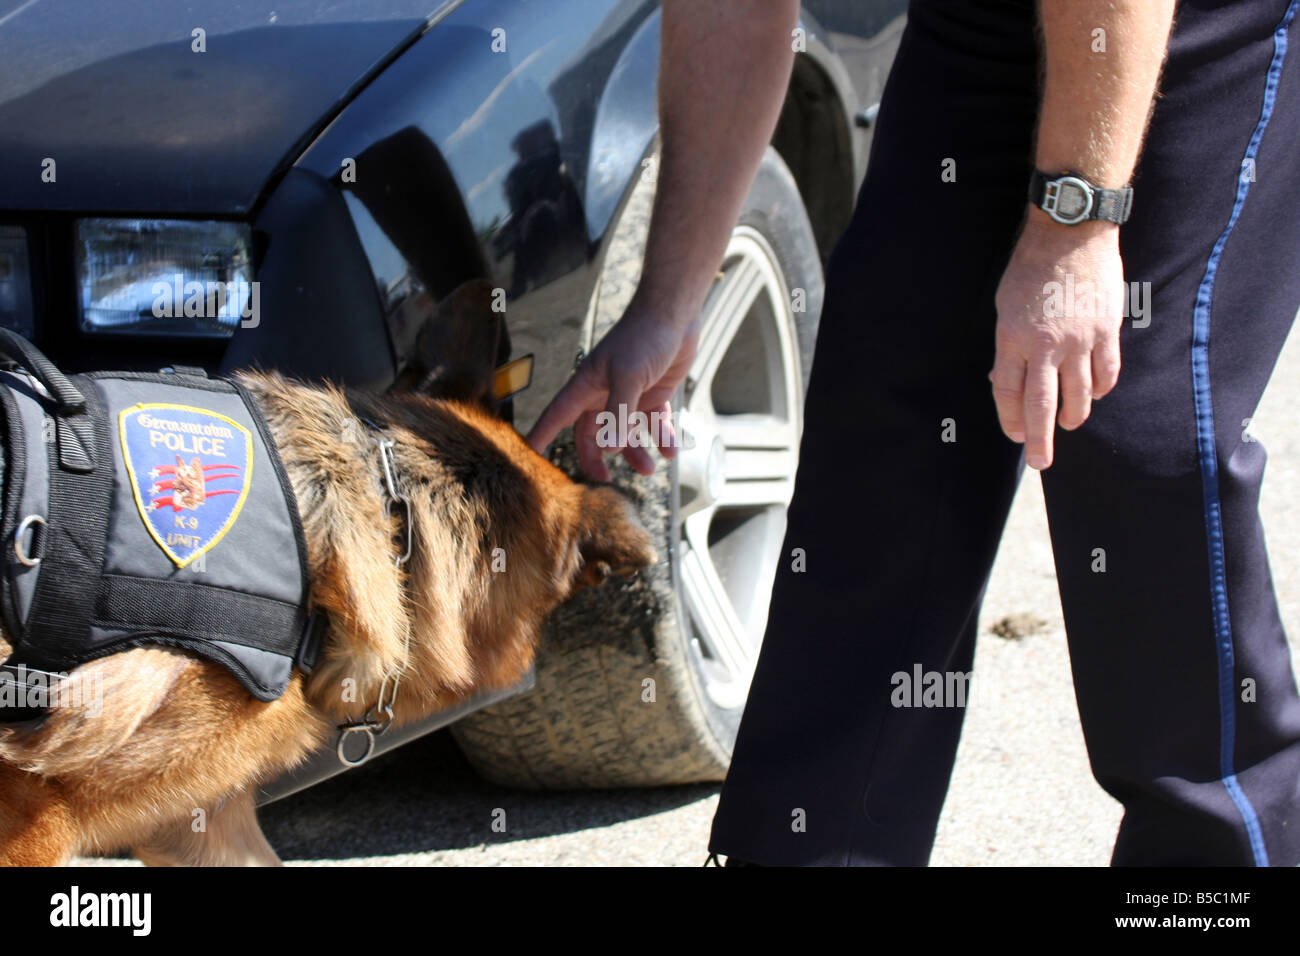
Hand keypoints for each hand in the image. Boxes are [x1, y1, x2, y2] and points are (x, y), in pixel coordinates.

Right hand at [528, 292, 699, 480]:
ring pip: (625, 433)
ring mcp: (629, 395)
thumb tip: (609, 449)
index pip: (557, 416)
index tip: (529, 459)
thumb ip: (619, 413)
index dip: (542, 437)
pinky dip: (661, 437)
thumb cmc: (644, 336)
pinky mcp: (653, 394)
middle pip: (592, 434)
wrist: (674, 313)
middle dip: (597, 459)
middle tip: (605, 483)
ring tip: (649, 469)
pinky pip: (653, 424)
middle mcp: (604, 393)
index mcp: (587, 386)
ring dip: (635, 452)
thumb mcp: (628, 376)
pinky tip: (671, 450)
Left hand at [989, 212, 1124, 468]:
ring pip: (1080, 394)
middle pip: (1041, 404)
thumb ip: (1008, 344)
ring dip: (1074, 416)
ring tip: (1069, 425)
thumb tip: (1009, 378)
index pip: (1007, 392)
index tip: (1014, 434)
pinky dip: (1102, 389)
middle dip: (1040, 439)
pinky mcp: (1106, 330)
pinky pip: (1107, 372)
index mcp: (1012, 338)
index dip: (1010, 418)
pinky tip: (1096, 395)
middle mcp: (1045, 344)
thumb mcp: (1005, 305)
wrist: (1071, 232)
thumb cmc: (1030, 267)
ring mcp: (1079, 339)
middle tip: (1041, 462)